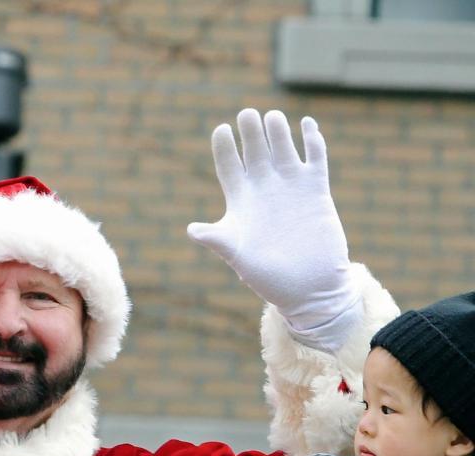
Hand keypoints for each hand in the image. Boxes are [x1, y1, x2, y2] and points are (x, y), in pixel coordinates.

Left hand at [188, 108, 359, 351]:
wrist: (307, 288)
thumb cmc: (268, 276)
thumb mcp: (237, 256)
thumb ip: (216, 239)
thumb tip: (192, 230)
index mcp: (241, 201)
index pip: (229, 166)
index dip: (224, 147)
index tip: (221, 130)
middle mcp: (264, 189)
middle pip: (255, 150)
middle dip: (251, 131)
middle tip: (247, 114)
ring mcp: (290, 187)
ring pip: (282, 148)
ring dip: (278, 131)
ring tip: (272, 117)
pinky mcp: (316, 190)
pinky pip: (315, 157)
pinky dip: (312, 140)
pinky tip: (307, 125)